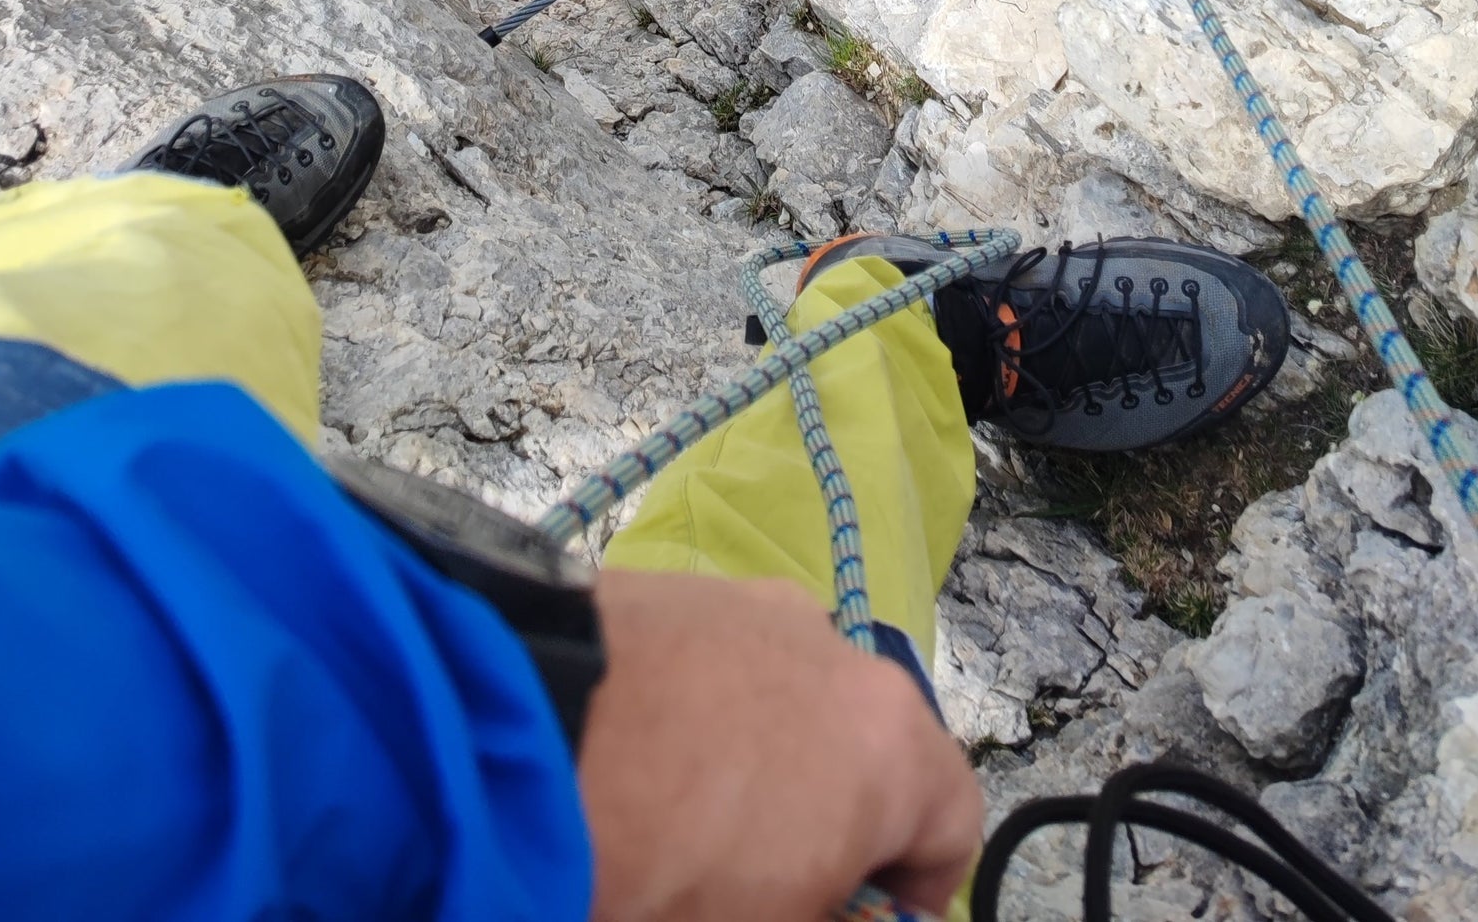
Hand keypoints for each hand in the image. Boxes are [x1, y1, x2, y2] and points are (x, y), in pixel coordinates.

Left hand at [580, 569, 980, 921]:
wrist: (523, 736)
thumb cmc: (662, 862)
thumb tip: (859, 916)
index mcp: (890, 745)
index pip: (954, 819)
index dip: (916, 888)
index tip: (859, 919)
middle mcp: (841, 655)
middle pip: (870, 753)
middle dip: (831, 824)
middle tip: (764, 883)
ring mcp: (755, 607)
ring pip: (789, 704)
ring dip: (763, 765)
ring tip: (683, 820)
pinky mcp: (678, 589)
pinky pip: (716, 665)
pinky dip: (698, 714)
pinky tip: (637, 763)